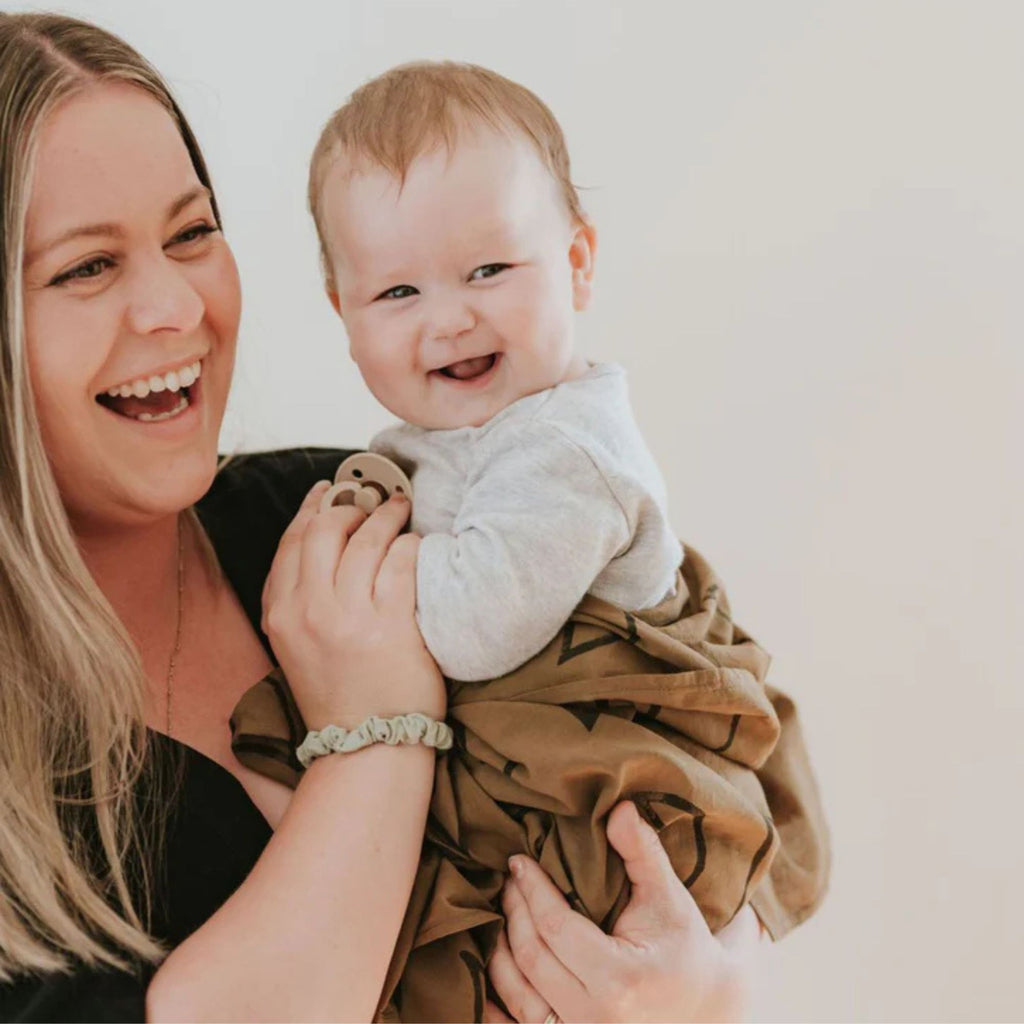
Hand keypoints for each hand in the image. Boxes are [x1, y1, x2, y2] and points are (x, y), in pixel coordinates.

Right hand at [261, 480, 444, 730]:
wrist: (368, 747)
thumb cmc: (339, 695)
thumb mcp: (295, 648)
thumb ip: (297, 599)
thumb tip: (319, 543)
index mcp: (281, 615)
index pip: (291, 543)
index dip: (311, 508)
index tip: (328, 491)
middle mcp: (310, 612)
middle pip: (324, 530)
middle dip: (350, 506)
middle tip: (370, 500)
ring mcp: (350, 619)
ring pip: (365, 540)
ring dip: (385, 516)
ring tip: (400, 510)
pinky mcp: (392, 626)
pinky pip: (401, 562)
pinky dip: (409, 544)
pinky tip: (416, 544)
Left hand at [485, 801, 761, 1022]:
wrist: (704, 1010)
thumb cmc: (684, 949)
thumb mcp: (669, 898)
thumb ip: (642, 851)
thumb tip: (618, 806)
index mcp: (619, 980)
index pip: (555, 928)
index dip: (532, 890)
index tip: (519, 861)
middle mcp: (594, 1018)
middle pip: (530, 957)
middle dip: (514, 912)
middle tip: (510, 880)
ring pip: (516, 993)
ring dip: (499, 949)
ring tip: (504, 912)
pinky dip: (496, 998)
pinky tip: (494, 963)